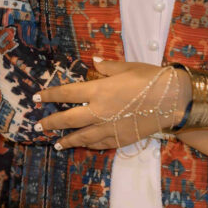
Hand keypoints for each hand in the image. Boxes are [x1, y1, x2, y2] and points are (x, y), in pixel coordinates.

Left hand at [36, 60, 190, 150]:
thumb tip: (94, 62)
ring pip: (80, 137)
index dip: (50, 95)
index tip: (36, 97)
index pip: (66, 93)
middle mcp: (98, 111)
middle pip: (67, 119)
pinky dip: (88, 144)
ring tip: (56, 143)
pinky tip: (83, 145)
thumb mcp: (127, 67)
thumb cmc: (150, 78)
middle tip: (38, 125)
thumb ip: (107, 67)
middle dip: (50, 122)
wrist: (171, 99)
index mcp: (98, 90)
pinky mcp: (120, 139)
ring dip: (66, 140)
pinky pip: (98, 144)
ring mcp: (108, 128)